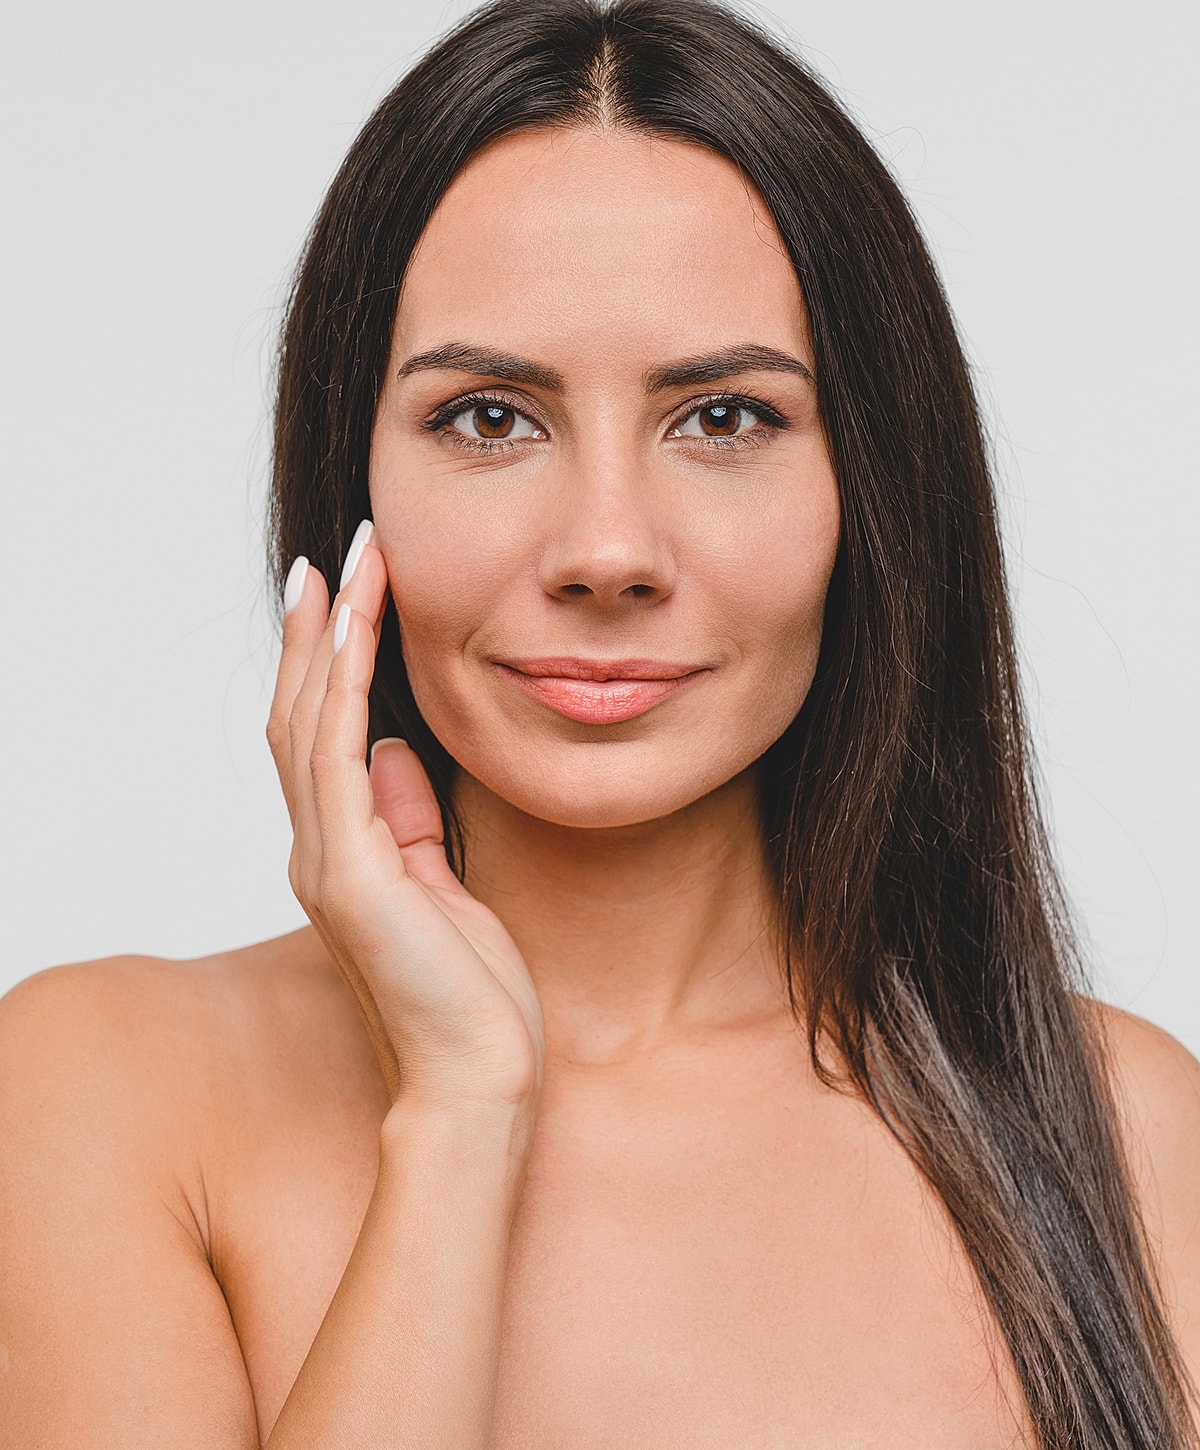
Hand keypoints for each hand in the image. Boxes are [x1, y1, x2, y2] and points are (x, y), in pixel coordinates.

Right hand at [267, 522, 545, 1109]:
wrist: (477, 1077)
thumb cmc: (469, 994)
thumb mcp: (443, 884)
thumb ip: (410, 818)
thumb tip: (395, 751)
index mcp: (342, 853)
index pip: (322, 737)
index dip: (329, 664)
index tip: (348, 596)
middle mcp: (319, 849)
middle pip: (302, 716)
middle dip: (321, 632)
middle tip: (338, 557)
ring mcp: (326, 859)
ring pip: (310, 722)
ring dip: (329, 639)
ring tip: (348, 568)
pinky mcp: (351, 870)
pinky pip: (338, 754)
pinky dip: (345, 684)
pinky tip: (360, 631)